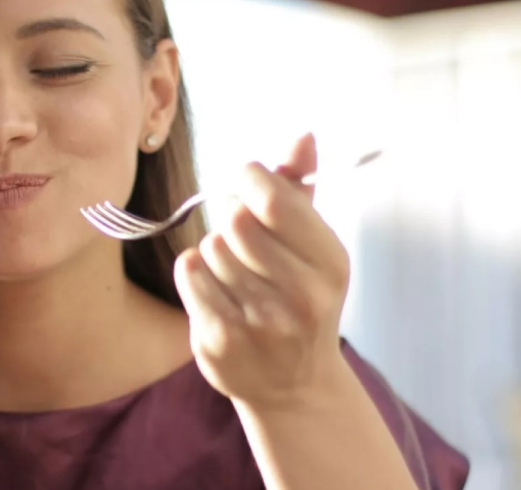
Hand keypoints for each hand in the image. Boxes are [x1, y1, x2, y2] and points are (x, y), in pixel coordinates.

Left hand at [174, 133, 351, 409]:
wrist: (294, 385)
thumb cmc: (301, 298)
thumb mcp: (314, 246)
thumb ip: (301, 189)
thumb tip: (302, 135)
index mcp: (330, 263)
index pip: (273, 199)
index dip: (249, 177)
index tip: (246, 179)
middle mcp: (300, 296)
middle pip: (235, 220)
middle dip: (230, 214)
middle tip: (238, 228)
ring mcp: (259, 322)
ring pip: (210, 246)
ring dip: (216, 249)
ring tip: (236, 271)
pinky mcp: (220, 340)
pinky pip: (190, 272)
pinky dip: (196, 272)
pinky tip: (217, 289)